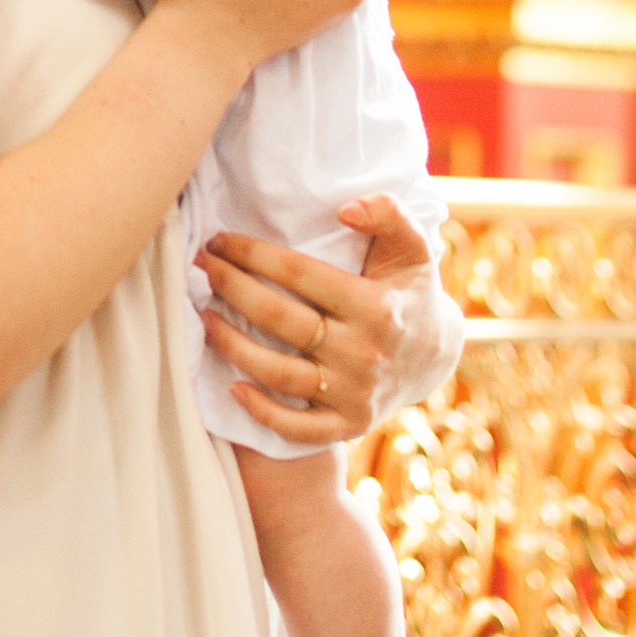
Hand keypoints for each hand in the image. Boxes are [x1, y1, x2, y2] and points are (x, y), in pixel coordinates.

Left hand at [197, 191, 461, 448]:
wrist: (434, 356)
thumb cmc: (408, 291)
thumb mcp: (412, 247)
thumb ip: (389, 214)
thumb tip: (346, 209)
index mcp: (377, 306)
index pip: (299, 273)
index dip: (252, 253)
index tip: (220, 240)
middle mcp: (364, 352)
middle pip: (279, 318)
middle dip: (230, 287)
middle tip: (201, 267)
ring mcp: (355, 394)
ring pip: (278, 373)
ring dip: (230, 344)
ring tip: (203, 317)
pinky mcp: (348, 425)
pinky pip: (296, 427)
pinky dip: (261, 411)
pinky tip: (231, 386)